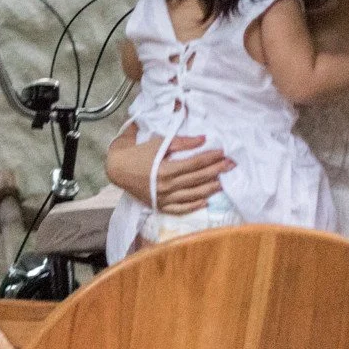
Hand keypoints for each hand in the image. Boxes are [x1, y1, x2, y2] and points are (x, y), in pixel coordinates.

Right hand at [106, 131, 233, 212]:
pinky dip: (194, 206)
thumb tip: (203, 139)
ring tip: (223, 182)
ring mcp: (164, 198)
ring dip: (210, 188)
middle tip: (231, 165)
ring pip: (193, 195)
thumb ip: (181, 142)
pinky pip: (180, 209)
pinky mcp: (160, 205)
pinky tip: (205, 201)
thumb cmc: (137, 153)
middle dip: (216, 171)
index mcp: (166, 169)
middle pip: (198, 178)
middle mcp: (167, 186)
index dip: (211, 158)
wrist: (117, 169)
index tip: (223, 152)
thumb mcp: (158, 143)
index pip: (196, 163)